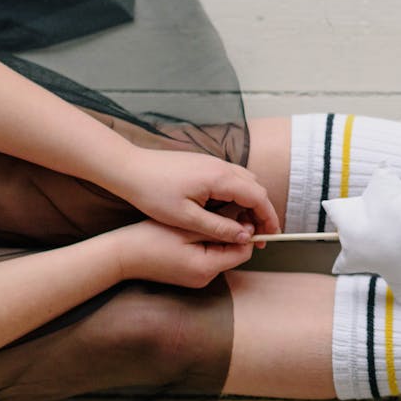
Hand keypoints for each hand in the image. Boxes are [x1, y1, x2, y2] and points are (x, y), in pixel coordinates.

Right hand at [112, 220, 254, 287]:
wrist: (120, 256)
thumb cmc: (149, 239)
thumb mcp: (187, 228)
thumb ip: (219, 229)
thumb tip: (247, 227)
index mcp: (207, 267)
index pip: (243, 252)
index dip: (246, 232)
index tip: (240, 212)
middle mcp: (206, 278)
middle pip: (234, 254)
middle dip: (233, 233)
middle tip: (225, 210)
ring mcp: (197, 279)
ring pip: (222, 255)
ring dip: (220, 237)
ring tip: (209, 216)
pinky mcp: (190, 275)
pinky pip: (208, 258)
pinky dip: (208, 244)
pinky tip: (197, 229)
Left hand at [114, 148, 280, 243]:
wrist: (128, 168)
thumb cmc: (153, 193)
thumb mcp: (186, 218)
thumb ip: (218, 228)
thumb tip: (244, 237)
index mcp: (220, 178)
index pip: (258, 197)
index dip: (269, 218)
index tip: (271, 236)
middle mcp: (222, 166)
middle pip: (257, 188)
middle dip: (263, 212)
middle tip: (259, 235)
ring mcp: (214, 162)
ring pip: (246, 182)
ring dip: (251, 203)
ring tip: (245, 226)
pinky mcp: (205, 163)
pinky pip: (233, 178)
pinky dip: (239, 194)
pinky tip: (228, 210)